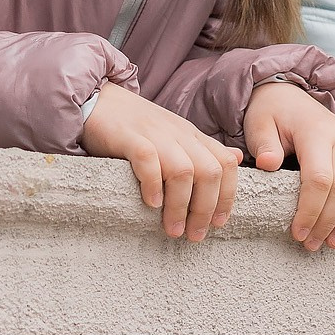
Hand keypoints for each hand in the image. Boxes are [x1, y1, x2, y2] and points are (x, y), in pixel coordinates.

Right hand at [79, 82, 242, 240]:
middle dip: (205, 208)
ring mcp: (155, 134)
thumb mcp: (176, 135)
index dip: (226, 196)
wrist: (99, 99)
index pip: (225, 164)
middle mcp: (179, 134)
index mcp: (192, 136)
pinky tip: (151, 204)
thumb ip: (203, 149)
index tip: (217, 223)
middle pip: (209, 171)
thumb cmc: (136, 127)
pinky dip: (153, 184)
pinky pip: (148, 160)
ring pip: (183, 170)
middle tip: (193, 234)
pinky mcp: (129, 137)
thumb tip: (235, 159)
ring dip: (180, 206)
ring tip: (172, 229)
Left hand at [244, 81, 334, 250]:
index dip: (311, 210)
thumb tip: (268, 164)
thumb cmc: (272, 115)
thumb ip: (264, 144)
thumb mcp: (259, 125)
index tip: (298, 233)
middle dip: (329, 221)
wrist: (289, 95)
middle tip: (312, 244)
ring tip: (333, 241)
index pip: (320, 178)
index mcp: (314, 132)